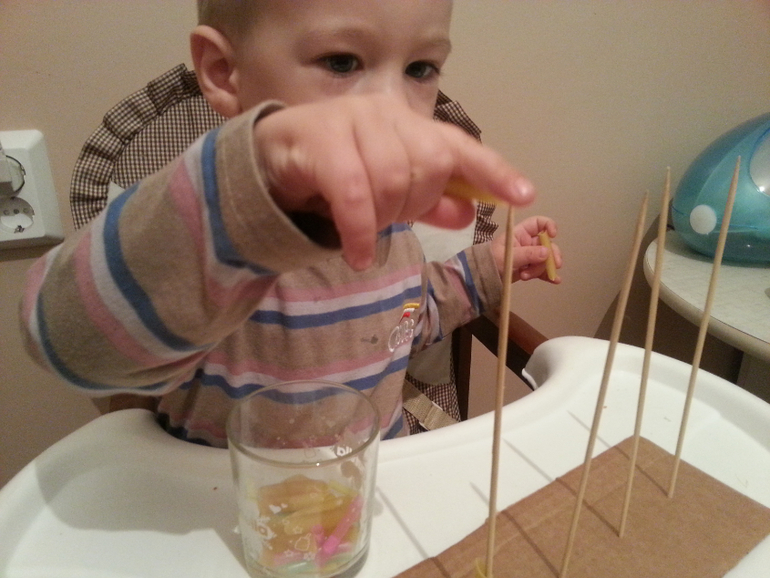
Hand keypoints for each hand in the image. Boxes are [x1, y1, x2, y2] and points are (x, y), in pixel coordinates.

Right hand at [253, 94, 534, 270]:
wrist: (271, 161)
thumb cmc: (336, 173)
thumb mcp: (388, 192)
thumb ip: (428, 203)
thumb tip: (468, 215)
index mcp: (409, 123)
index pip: (460, 146)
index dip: (494, 171)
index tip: (524, 195)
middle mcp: (386, 114)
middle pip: (428, 166)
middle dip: (414, 206)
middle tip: (389, 220)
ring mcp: (352, 121)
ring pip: (393, 179)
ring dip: (383, 219)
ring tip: (365, 233)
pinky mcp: (319, 140)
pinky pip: (355, 193)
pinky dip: (361, 231)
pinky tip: (358, 253)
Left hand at [491, 216, 561, 282]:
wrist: (484, 277)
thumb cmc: (492, 261)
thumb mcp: (508, 256)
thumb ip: (527, 254)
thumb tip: (547, 252)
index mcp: (521, 233)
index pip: (539, 223)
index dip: (549, 225)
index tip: (553, 235)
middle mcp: (528, 242)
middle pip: (547, 244)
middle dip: (551, 255)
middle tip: (552, 265)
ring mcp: (530, 256)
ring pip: (546, 259)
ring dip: (542, 268)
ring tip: (526, 276)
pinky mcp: (530, 268)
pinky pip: (543, 270)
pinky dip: (548, 275)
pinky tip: (555, 280)